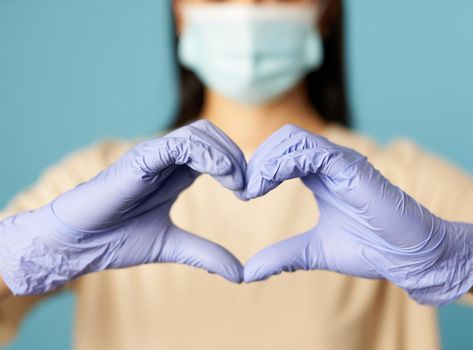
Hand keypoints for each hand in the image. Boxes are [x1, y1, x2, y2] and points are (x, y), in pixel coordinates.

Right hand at [0, 120, 244, 294]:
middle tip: (249, 186)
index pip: (214, 152)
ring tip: (239, 183)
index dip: (236, 166)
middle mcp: (165, 159)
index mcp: (175, 173)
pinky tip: (223, 174)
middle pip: (211, 136)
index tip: (250, 193)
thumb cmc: (116, 239)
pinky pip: (178, 144)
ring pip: (199, 133)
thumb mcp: (172, 245)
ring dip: (226, 153)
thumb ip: (206, 254)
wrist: (77, 246)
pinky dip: (206, 153)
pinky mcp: (139, 160)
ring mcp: (152, 156)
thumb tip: (240, 274)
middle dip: (236, 156)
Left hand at [242, 125, 472, 305]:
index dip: (259, 168)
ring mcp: (343, 161)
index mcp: (322, 176)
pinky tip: (267, 184)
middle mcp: (331, 163)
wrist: (409, 258)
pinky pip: (313, 152)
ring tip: (250, 188)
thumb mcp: (315, 250)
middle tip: (242, 189)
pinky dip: (284, 162)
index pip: (282, 154)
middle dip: (258, 160)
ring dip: (266, 160)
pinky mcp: (353, 168)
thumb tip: (248, 272)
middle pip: (284, 139)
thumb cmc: (371, 249)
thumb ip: (283, 255)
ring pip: (294, 138)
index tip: (242, 193)